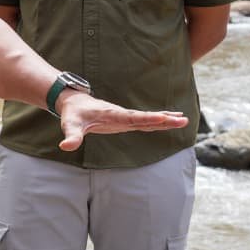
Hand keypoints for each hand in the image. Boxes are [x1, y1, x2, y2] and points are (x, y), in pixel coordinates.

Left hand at [56, 91, 188, 151]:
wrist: (74, 102)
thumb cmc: (73, 114)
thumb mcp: (70, 125)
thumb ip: (71, 136)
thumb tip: (66, 147)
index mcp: (113, 115)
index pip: (134, 118)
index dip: (149, 119)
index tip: (165, 119)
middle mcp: (122, 115)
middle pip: (146, 118)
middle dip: (164, 119)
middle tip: (183, 120)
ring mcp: (124, 117)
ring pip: (147, 119)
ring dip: (164, 119)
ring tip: (183, 120)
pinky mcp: (124, 120)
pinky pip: (144, 121)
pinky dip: (157, 121)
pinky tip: (169, 120)